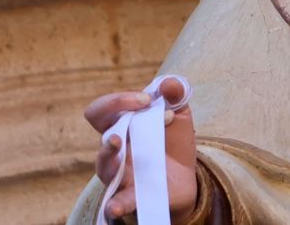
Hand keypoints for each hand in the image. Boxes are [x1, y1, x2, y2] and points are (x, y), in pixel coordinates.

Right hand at [84, 78, 197, 222]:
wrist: (187, 178)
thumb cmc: (173, 142)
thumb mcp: (180, 115)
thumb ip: (176, 95)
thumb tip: (169, 83)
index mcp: (123, 126)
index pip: (102, 110)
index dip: (117, 101)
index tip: (146, 99)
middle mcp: (116, 150)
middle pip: (102, 136)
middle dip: (111, 127)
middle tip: (132, 119)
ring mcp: (121, 174)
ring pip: (104, 167)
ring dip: (109, 156)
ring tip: (117, 145)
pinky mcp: (131, 196)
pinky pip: (116, 202)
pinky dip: (115, 204)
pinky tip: (114, 206)